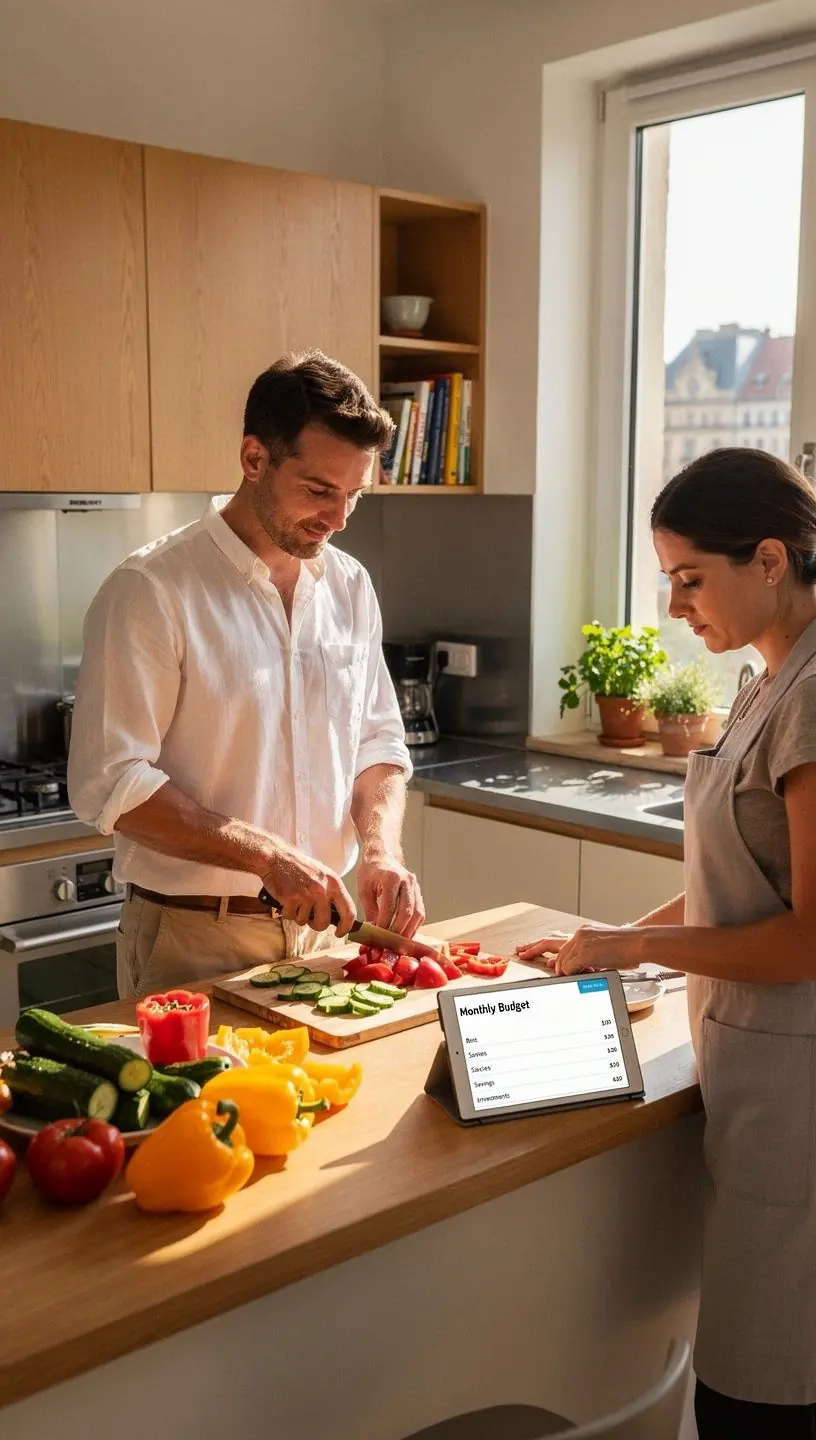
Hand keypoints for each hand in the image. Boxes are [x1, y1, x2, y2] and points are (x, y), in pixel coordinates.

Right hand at [260, 842, 355, 935]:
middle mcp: (322, 890)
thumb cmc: (298, 866)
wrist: (276, 858)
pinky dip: (286, 911)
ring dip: (298, 915)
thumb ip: (331, 893)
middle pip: (324, 923)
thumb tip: (338, 915)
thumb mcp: (322, 875)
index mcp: (334, 883)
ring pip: (304, 921)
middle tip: (309, 917)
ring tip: (295, 900)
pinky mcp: (291, 899)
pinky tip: (286, 899)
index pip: (349, 911)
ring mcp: (307, 894)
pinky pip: (290, 917)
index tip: (340, 933)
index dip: (346, 927)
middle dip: (315, 925)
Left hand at [356, 851, 424, 937]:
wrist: (381, 856)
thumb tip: (373, 932)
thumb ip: (370, 911)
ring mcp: (415, 886)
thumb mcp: (364, 890)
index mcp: (392, 878)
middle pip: (407, 912)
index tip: (377, 937)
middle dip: (398, 931)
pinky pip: (420, 912)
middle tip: (388, 944)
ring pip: (417, 914)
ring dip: (408, 931)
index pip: (390, 907)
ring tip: (398, 943)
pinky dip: (414, 925)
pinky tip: (405, 934)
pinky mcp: (419, 892)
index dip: (384, 925)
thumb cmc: (370, 872)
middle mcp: (407, 881)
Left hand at [516, 924, 640, 974]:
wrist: (638, 943)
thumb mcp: (604, 952)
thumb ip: (587, 958)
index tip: (529, 948)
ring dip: (562, 971)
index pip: (557, 939)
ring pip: (560, 961)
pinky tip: (576, 976)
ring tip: (570, 976)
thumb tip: (572, 970)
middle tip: (520, 953)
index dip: (541, 945)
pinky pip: (568, 968)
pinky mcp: (583, 952)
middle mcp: (579, 934)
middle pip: (549, 944)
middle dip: (533, 949)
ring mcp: (580, 942)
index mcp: (584, 933)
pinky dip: (570, 974)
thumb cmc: (627, 951)